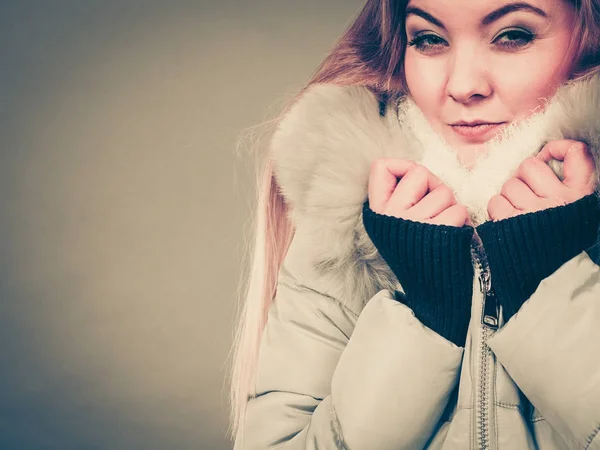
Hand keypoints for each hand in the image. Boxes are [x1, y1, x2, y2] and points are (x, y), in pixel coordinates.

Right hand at [362, 158, 474, 346]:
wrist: (431, 291)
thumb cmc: (417, 250)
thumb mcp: (393, 222)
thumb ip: (397, 194)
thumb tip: (415, 168)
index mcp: (377, 210)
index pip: (381, 166)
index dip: (403, 167)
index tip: (412, 185)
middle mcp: (390, 214)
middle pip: (420, 172)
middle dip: (435, 188)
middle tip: (432, 211)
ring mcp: (413, 222)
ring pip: (445, 192)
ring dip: (451, 207)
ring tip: (441, 228)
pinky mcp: (436, 233)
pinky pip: (458, 210)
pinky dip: (462, 223)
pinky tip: (451, 237)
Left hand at [487, 140, 596, 220]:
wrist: (553, 272)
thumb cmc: (559, 230)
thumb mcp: (576, 202)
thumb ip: (569, 175)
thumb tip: (545, 152)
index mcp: (581, 193)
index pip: (575, 152)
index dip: (557, 148)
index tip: (548, 157)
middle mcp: (561, 201)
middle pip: (528, 166)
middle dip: (523, 179)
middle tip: (529, 196)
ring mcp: (536, 211)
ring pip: (509, 185)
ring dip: (509, 196)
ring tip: (521, 212)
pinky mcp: (512, 223)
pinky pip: (496, 202)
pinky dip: (498, 210)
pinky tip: (510, 222)